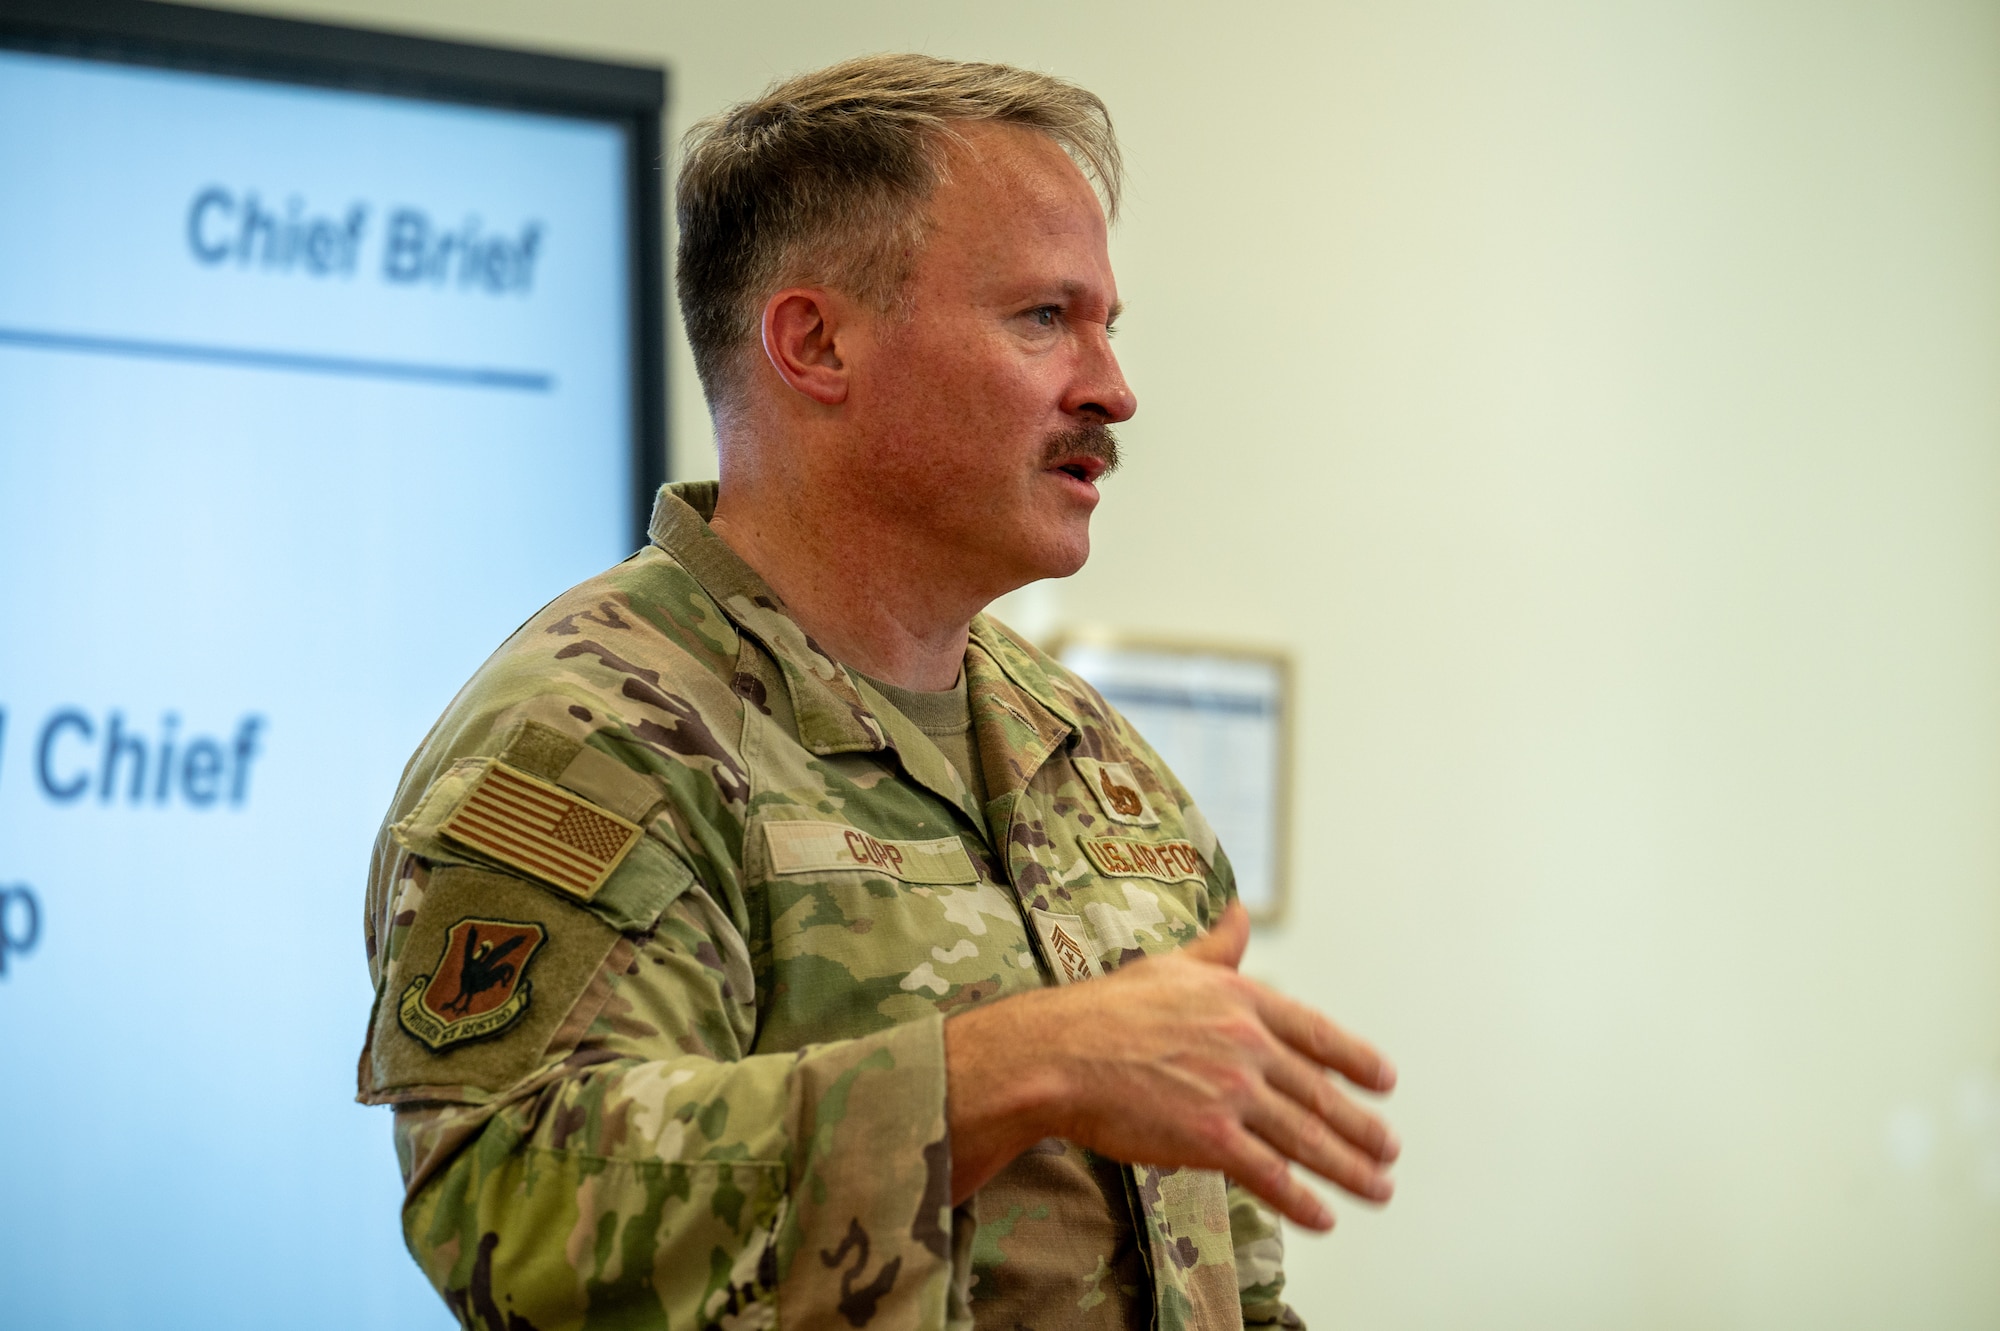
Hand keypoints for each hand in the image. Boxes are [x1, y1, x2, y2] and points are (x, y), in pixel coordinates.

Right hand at [944, 901, 1398, 1229]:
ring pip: (1308, 1138)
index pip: (1318, 1034)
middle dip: (1363, 1128)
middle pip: (1321, 1093)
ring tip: (1376, 1187)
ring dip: (1350, 1169)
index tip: (1384, 1081)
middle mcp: (1247, 1044)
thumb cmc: (1104, 1009)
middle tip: (1388, 1149)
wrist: (1057, 1054)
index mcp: (1243, 1000)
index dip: (1359, 1061)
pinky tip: (1323, 1217)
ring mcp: (1232, 1092)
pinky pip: (1270, 1175)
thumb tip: (1239, 915)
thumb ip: (1216, 947)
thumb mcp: (1169, 965)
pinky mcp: (1210, 1138)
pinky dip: (1302, 1200)